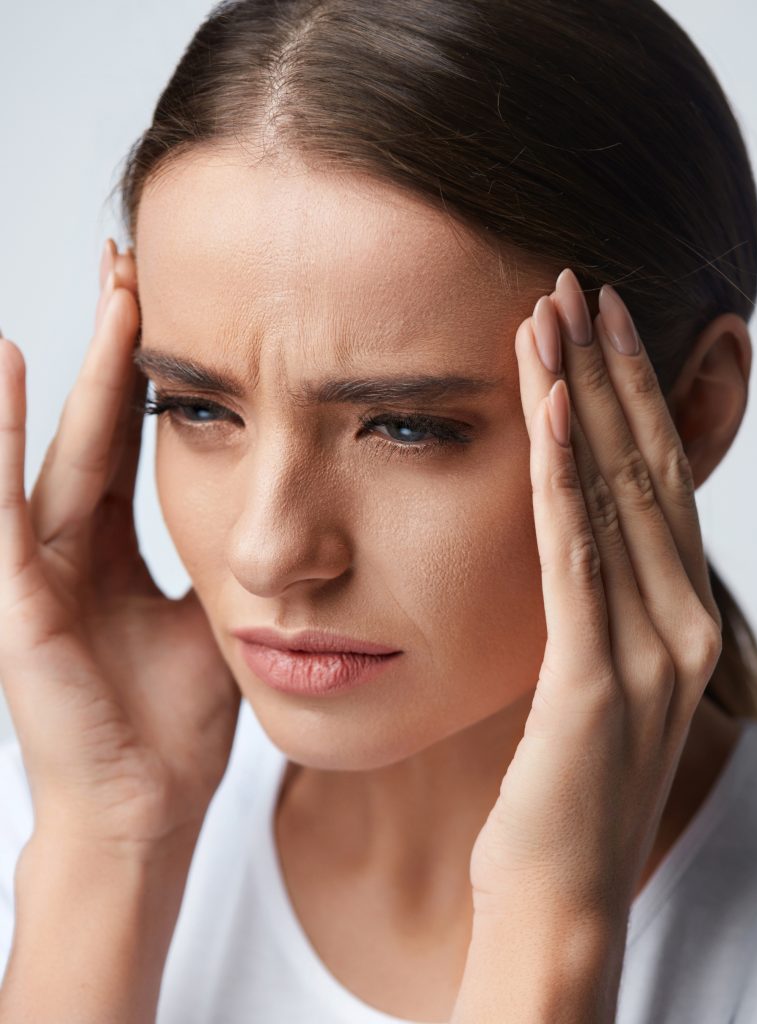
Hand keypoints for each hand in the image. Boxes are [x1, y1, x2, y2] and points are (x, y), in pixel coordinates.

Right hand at [0, 240, 240, 859]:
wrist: (144, 807)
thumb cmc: (173, 723)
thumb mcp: (207, 620)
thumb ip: (215, 561)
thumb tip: (264, 511)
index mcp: (111, 551)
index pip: (127, 441)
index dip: (145, 374)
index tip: (165, 305)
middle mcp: (68, 547)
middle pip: (93, 426)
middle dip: (114, 346)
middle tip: (130, 261)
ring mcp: (36, 570)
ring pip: (51, 449)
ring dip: (71, 367)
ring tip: (95, 286)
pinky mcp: (18, 601)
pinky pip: (7, 508)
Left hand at [466, 269, 721, 927]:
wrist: (558, 898)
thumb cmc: (560, 790)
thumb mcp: (588, 679)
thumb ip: (594, 608)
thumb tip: (566, 537)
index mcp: (680, 620)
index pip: (657, 483)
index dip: (630, 396)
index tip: (596, 322)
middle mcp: (682, 625)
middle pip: (645, 469)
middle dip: (608, 370)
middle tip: (577, 283)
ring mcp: (649, 653)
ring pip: (613, 495)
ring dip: (581, 398)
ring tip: (552, 315)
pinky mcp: (594, 681)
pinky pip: (577, 556)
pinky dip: (564, 476)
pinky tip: (551, 410)